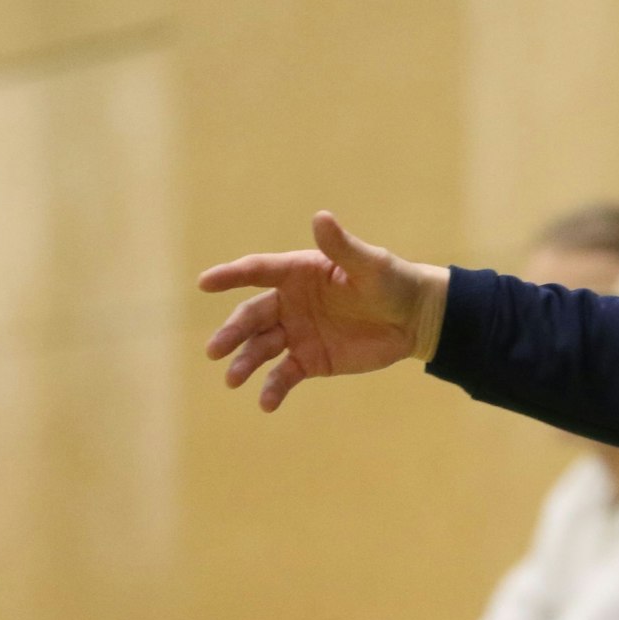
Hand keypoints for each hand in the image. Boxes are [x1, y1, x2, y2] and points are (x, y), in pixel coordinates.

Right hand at [198, 212, 447, 410]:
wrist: (414, 319)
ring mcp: (297, 333)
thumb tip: (320, 217)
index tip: (205, 283)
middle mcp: (290, 302)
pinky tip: (266, 403)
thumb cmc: (392, 283)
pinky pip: (284, 375)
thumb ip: (342, 247)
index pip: (258, 272)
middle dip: (231, 332)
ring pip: (261, 348)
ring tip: (233, 379)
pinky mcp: (310, 360)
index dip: (230, 276)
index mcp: (298, 273)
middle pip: (252, 316)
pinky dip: (273, 388)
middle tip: (215, 350)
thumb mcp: (370, 265)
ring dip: (245, 362)